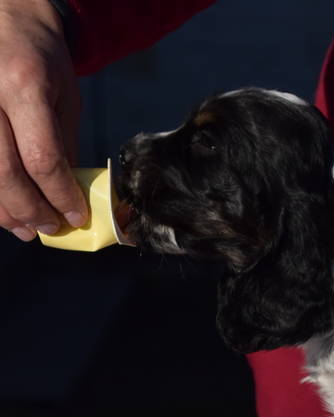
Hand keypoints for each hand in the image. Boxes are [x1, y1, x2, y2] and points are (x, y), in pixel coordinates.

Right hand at [0, 0, 86, 241]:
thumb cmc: (38, 57)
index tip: (77, 216)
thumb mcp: (65, 96)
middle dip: (30, 210)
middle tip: (50, 229)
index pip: (42, 159)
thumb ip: (65, 145)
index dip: (61, 195)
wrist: (3, 18)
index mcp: (24, 86)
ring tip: (26, 228)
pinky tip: (3, 207)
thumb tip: (71, 194)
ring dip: (3, 209)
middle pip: (5, 173)